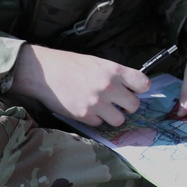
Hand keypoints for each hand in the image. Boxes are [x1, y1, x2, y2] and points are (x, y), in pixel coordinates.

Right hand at [9, 44, 149, 126]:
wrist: (43, 73)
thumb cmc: (70, 65)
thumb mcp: (97, 62)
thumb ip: (115, 75)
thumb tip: (131, 87)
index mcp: (114, 71)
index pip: (143, 83)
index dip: (141, 88)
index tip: (137, 89)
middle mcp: (108, 87)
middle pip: (134, 105)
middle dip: (128, 104)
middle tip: (119, 101)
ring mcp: (96, 103)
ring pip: (119, 119)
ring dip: (113, 115)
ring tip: (104, 107)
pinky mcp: (84, 116)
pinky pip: (99, 123)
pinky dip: (95, 118)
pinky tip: (87, 108)